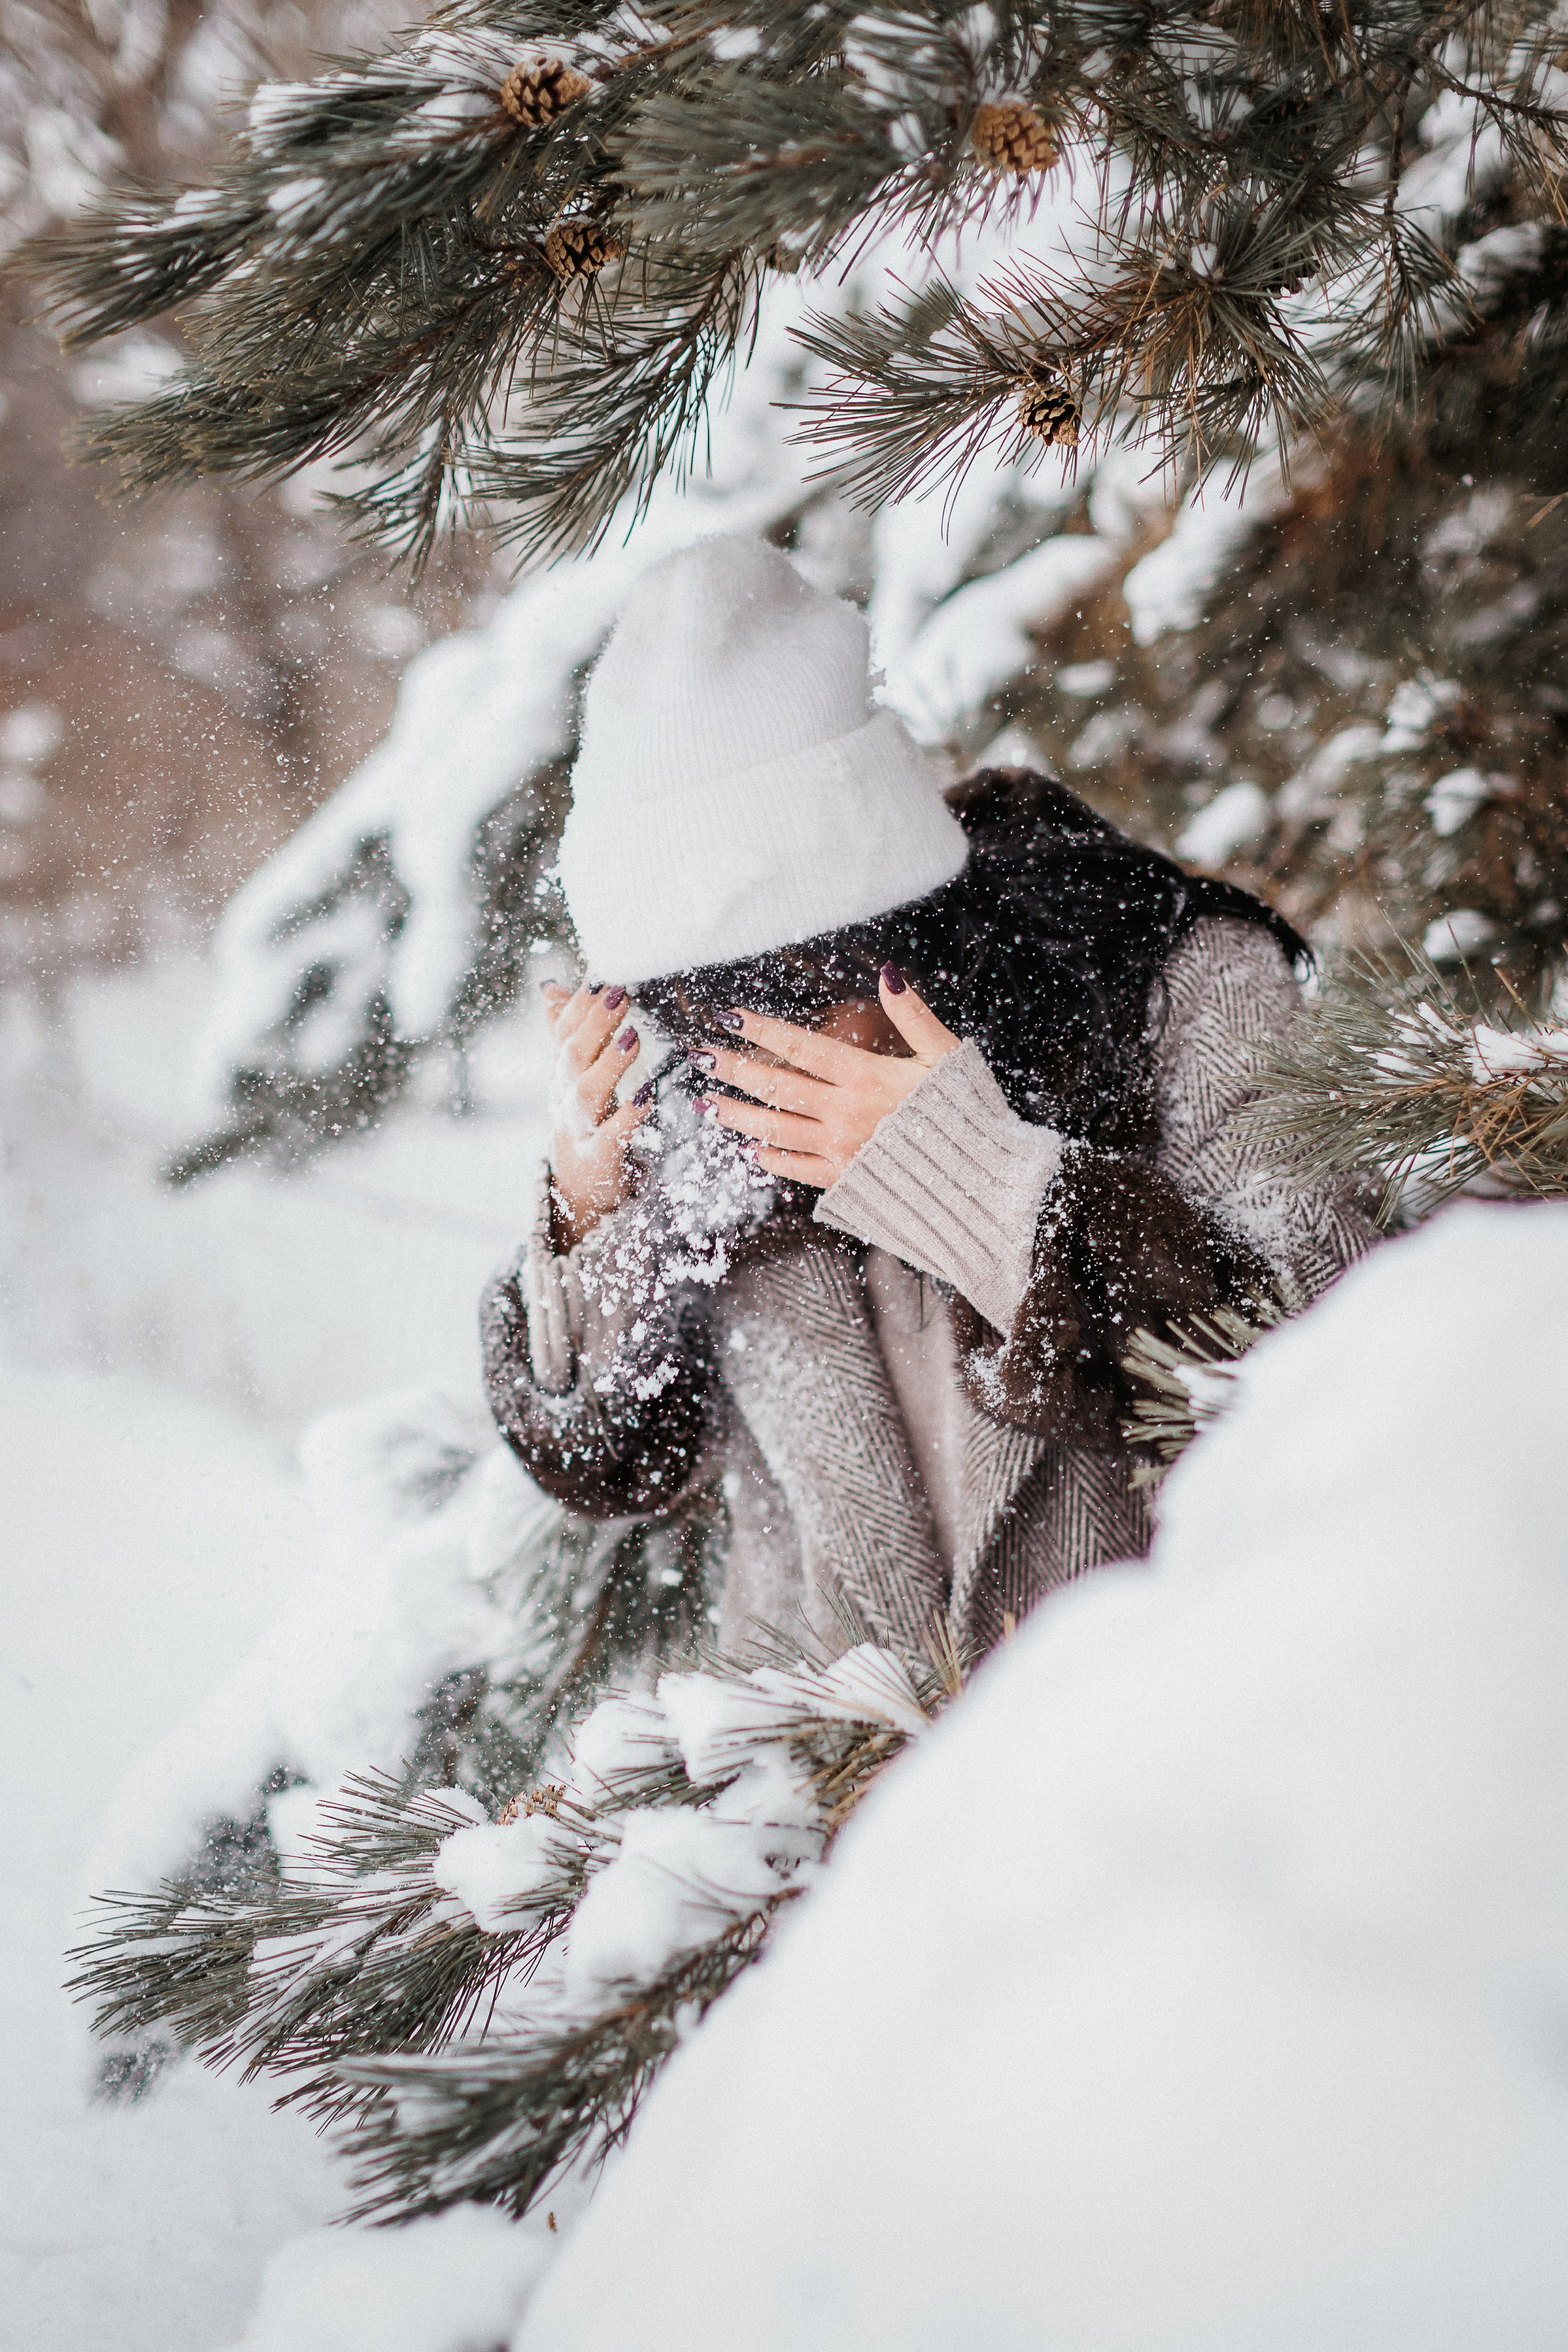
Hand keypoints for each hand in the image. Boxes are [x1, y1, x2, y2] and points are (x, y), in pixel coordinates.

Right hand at [542, 981, 652, 1247]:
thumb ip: (564, 1032)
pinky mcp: (599, 1158)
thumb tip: (550, 987)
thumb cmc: (583, 1120)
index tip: (601, 978)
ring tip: (634, 1036)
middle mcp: (563, 1097)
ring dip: (609, 1062)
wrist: (578, 1186)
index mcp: (560, 1074)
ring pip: (587, 1093)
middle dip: (594, 1024)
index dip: (579, 1006)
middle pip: (572, 1056)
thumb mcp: (571, 1076)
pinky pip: (612, 1135)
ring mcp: (578, 1129)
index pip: (564, 1033)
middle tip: (620, 993)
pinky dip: (629, 1115)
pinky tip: (649, 1094)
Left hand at [697, 965, 959, 1189]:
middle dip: (733, 1069)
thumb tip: (888, 973)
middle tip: (699, 1057)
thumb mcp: (946, 1056)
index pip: (800, 1047)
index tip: (729, 1017)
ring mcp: (840, 1150)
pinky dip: (770, 1158)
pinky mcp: (845, 1182)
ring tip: (709, 1104)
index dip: (761, 1029)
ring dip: (738, 1115)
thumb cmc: (966, 1115)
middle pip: (776, 1086)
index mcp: (866, 1077)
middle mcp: (844, 1113)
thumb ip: (914, 1015)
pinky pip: (796, 1169)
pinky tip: (752, 1149)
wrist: (980, 1183)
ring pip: (775, 1129)